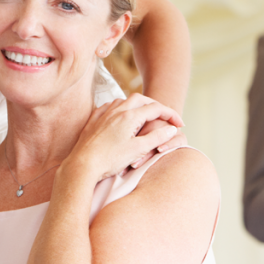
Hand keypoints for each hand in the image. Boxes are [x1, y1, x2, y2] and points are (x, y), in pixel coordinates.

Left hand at [63, 94, 183, 182]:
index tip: (180, 124)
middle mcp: (117, 110)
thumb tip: (171, 129)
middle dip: (155, 105)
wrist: (82, 164)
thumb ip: (157, 137)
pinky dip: (121, 108)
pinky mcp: (94, 119)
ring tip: (144, 115)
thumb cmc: (110, 159)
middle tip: (164, 116)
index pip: (156, 108)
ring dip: (137, 105)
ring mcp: (104, 113)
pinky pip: (110, 106)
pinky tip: (121, 116)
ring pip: (124, 100)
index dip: (171, 114)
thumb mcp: (138, 150)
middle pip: (140, 99)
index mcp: (130, 116)